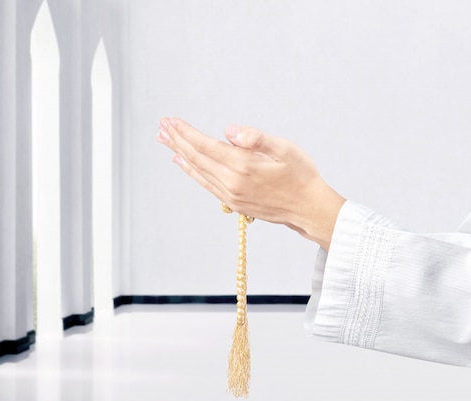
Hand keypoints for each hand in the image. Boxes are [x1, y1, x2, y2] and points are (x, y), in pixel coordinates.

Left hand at [157, 117, 344, 249]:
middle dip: (176, 140)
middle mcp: (232, 183)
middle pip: (196, 158)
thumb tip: (228, 130)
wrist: (309, 209)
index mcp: (243, 167)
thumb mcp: (285, 150)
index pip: (205, 145)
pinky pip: (205, 184)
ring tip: (165, 140)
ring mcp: (231, 196)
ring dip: (180, 153)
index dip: (186, 132)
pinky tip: (182, 162)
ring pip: (198, 171)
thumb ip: (256, 138)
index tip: (171, 120)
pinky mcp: (234, 203)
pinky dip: (191, 171)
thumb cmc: (301, 175)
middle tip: (161, 126)